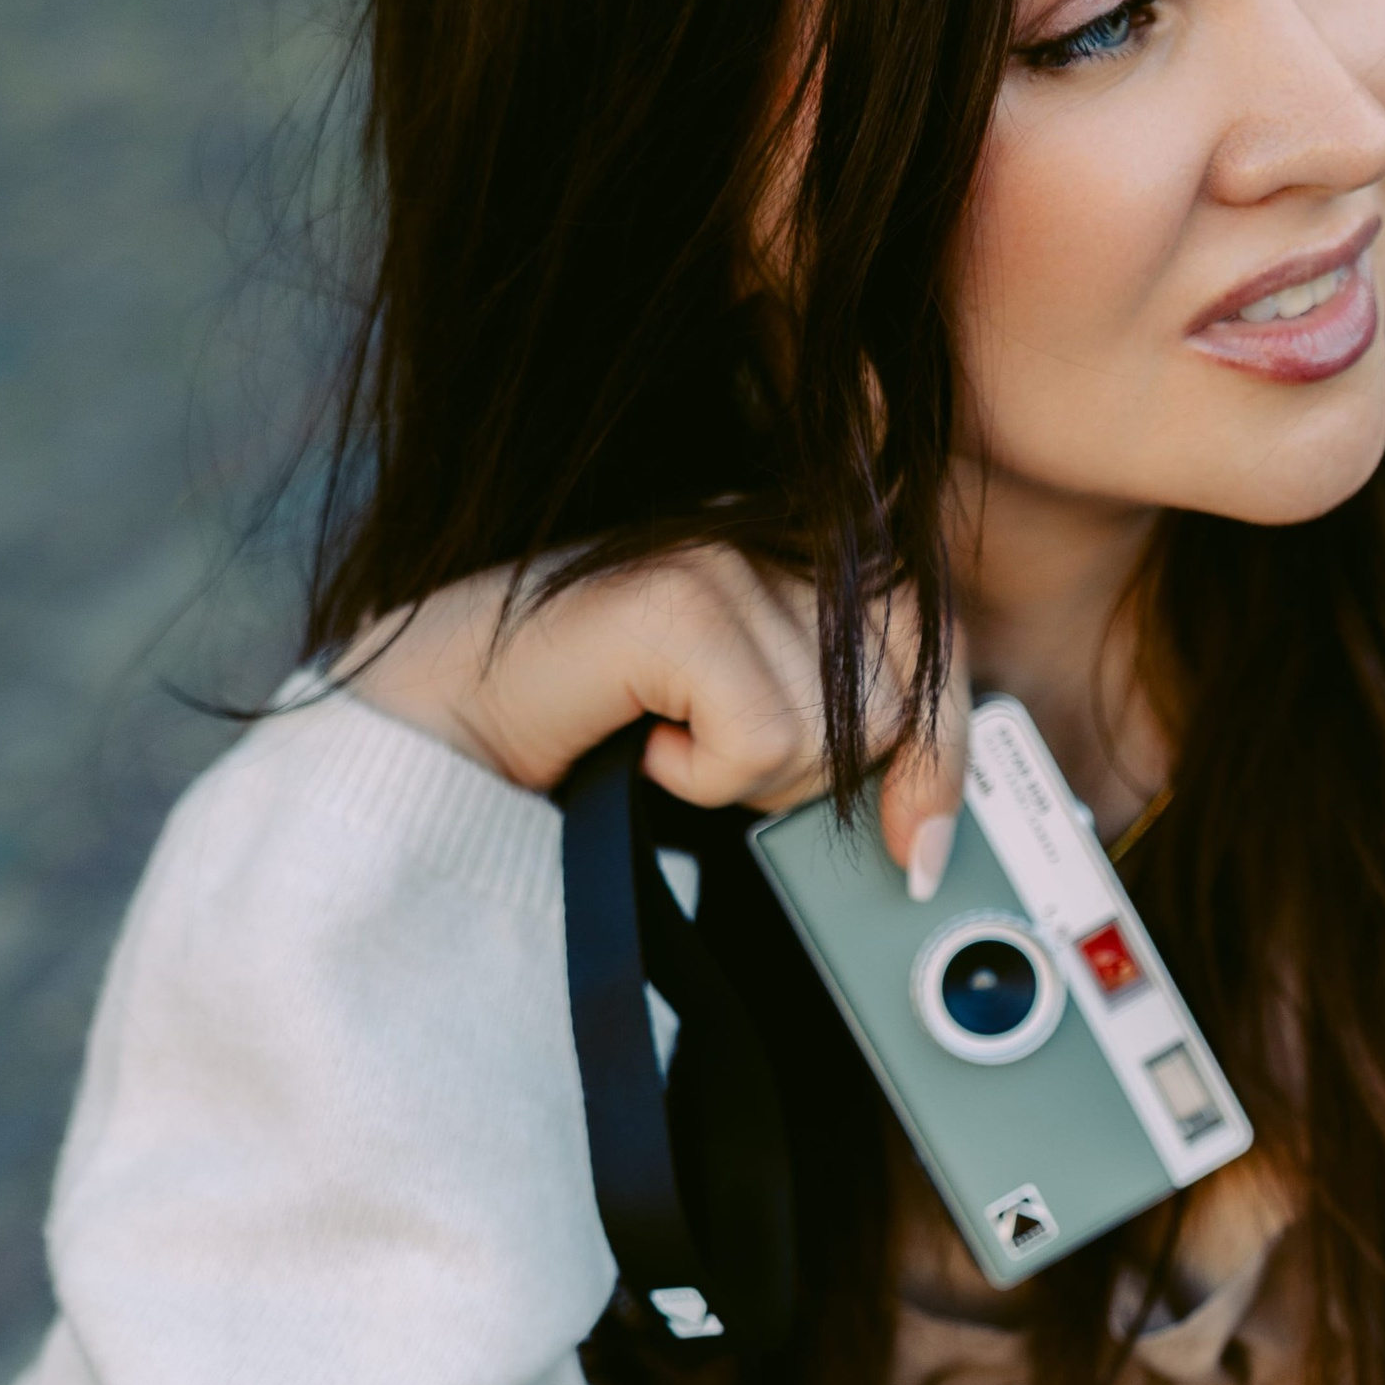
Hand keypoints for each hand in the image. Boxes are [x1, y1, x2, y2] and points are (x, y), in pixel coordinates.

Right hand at [345, 545, 968, 898]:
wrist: (444, 734)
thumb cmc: (587, 733)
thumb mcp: (740, 727)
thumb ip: (830, 729)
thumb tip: (930, 830)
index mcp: (793, 547)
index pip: (929, 639)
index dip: (940, 752)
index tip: (922, 853)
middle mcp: (769, 531)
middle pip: (897, 695)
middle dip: (830, 776)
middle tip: (734, 779)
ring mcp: (722, 556)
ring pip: (831, 729)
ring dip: (753, 777)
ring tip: (672, 747)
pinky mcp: (678, 599)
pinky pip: (763, 738)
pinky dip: (704, 776)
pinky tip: (644, 747)